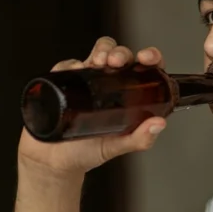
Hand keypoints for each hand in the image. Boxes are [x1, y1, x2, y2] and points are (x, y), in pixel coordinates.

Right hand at [18, 36, 167, 175]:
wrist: (54, 161)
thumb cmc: (87, 152)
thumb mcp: (117, 147)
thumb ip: (140, 139)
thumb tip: (159, 124)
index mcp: (127, 96)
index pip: (143, 69)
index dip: (150, 57)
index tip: (147, 58)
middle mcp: (108, 84)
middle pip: (119, 55)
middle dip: (121, 52)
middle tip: (117, 63)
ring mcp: (87, 81)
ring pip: (97, 52)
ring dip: (102, 50)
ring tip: (100, 62)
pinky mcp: (64, 82)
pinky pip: (67, 65)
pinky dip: (72, 64)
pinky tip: (76, 71)